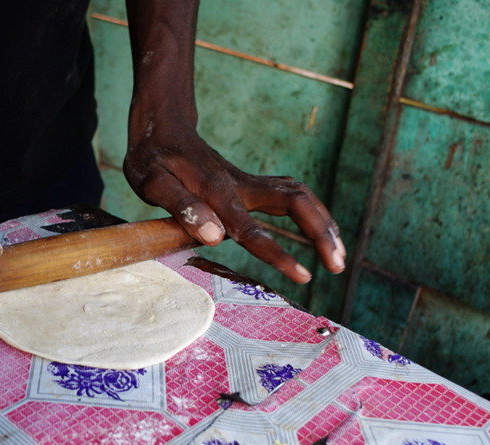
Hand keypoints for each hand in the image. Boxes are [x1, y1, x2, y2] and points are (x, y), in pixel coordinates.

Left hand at [123, 123, 345, 282]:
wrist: (162, 124)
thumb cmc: (152, 155)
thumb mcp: (152, 181)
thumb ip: (182, 207)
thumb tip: (214, 237)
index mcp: (217, 191)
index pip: (252, 229)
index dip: (278, 254)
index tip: (304, 276)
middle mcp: (241, 185)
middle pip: (297, 202)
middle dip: (321, 233)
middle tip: (337, 266)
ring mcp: (248, 182)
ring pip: (300, 197)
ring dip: (323, 222)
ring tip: (337, 254)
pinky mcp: (249, 183)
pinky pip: (291, 196)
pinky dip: (312, 212)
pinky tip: (319, 230)